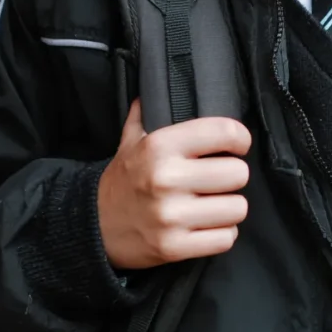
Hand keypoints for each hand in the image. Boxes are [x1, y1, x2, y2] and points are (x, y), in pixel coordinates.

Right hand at [98, 99, 251, 269]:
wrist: (91, 227)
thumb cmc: (122, 179)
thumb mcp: (130, 141)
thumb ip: (146, 112)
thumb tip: (154, 83)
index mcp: (160, 145)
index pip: (225, 132)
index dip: (240, 138)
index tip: (237, 145)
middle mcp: (167, 178)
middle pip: (238, 173)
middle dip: (234, 176)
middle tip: (220, 179)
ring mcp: (171, 216)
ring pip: (237, 208)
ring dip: (230, 208)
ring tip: (215, 204)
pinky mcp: (174, 248)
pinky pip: (225, 239)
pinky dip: (222, 234)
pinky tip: (207, 226)